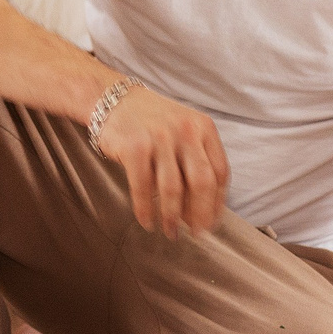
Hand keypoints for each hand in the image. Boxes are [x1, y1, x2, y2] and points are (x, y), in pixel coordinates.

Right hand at [93, 82, 229, 238]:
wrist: (112, 99)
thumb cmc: (152, 122)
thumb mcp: (184, 131)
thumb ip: (196, 162)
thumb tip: (201, 211)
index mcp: (204, 127)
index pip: (220, 172)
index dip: (218, 202)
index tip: (211, 222)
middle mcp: (185, 131)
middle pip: (202, 182)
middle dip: (200, 214)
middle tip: (195, 233)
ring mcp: (159, 138)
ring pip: (173, 189)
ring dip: (172, 217)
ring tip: (170, 232)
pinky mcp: (134, 147)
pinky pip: (143, 188)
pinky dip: (146, 210)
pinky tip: (147, 222)